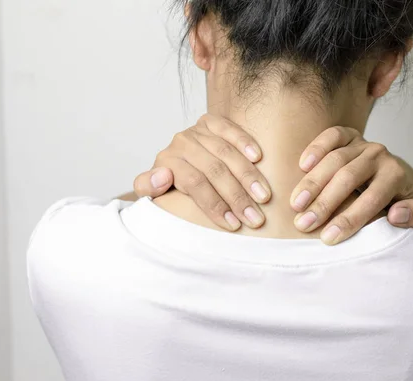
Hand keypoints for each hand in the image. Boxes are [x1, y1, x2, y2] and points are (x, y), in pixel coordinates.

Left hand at [133, 114, 270, 230]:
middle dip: (237, 196)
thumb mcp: (152, 191)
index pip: (195, 183)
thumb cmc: (169, 185)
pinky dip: (245, 142)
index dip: (215, 204)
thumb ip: (147, 187)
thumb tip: (164, 176)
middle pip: (214, 170)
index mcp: (167, 161)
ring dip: (249, 176)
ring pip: (227, 153)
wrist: (177, 160)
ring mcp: (198, 131)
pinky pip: (230, 129)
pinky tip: (258, 157)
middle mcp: (182, 143)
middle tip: (255, 218)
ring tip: (264, 197)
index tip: (233, 224)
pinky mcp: (212, 122)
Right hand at [291, 126, 412, 244]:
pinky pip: (332, 135)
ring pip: (335, 159)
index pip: (372, 198)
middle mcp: (380, 156)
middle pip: (348, 177)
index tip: (328, 238)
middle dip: (325, 203)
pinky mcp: (349, 135)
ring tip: (295, 205)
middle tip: (304, 224)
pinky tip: (302, 166)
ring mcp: (363, 143)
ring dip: (312, 183)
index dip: (350, 219)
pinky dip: (316, 148)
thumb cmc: (396, 202)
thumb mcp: (412, 213)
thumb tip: (396, 214)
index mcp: (397, 175)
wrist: (393, 177)